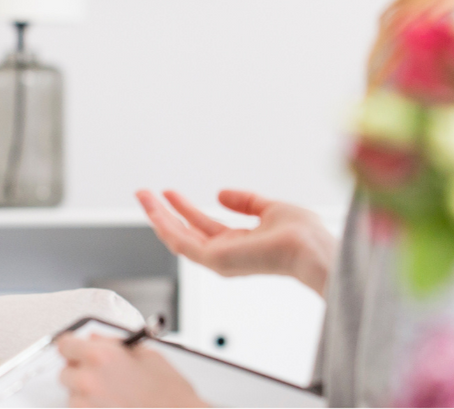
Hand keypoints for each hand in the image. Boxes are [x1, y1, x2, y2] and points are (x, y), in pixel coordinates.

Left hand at [56, 333, 207, 407]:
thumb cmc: (169, 390)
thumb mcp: (146, 354)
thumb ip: (113, 344)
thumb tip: (94, 338)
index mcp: (100, 356)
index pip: (64, 344)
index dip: (71, 346)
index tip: (75, 350)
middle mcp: (89, 381)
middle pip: (64, 373)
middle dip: (79, 372)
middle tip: (100, 375)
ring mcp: (88, 405)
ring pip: (73, 396)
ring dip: (85, 394)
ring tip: (113, 395)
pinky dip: (93, 408)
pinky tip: (113, 406)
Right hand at [137, 188, 335, 294]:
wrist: (311, 248)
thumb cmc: (303, 235)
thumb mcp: (270, 208)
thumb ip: (246, 201)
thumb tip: (220, 193)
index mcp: (241, 244)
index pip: (205, 227)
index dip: (186, 209)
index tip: (171, 194)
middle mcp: (226, 255)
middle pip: (186, 233)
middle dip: (164, 214)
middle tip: (145, 195)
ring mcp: (219, 259)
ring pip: (178, 238)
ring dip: (158, 217)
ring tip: (143, 196)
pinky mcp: (214, 260)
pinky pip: (181, 243)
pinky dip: (165, 226)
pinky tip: (154, 211)